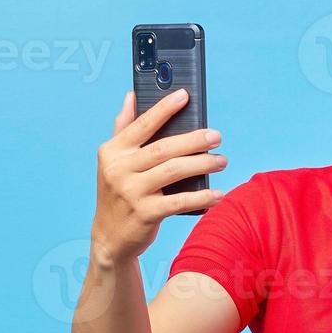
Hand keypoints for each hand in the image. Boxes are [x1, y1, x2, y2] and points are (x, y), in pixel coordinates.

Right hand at [90, 90, 225, 266]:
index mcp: (112, 151)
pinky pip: (179, 201)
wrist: (109, 237)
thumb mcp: (113, 161)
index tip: (185, 95)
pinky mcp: (145, 214)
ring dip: (202, 164)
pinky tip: (218, 194)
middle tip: (216, 136)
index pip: (142, 125)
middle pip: (164, 148)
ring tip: (221, 161)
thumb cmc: (118, 193)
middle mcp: (119, 169)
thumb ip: (123, 128)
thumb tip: (131, 95)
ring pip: (174, 171)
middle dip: (194, 140)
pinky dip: (202, 197)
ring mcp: (131, 192)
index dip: (164, 109)